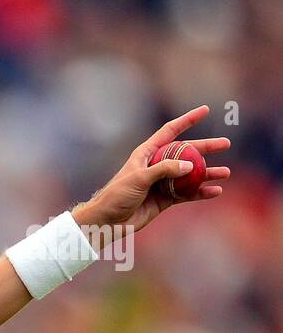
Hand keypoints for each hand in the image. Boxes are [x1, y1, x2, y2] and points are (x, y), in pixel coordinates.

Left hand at [72, 105, 230, 233]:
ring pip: (190, 175)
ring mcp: (162, 183)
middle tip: (226, 144)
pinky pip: (187, 194)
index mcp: (146, 154)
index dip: (187, 120)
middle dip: (206, 147)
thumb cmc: (116, 196)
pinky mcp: (165, 199)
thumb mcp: (138, 178)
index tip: (205, 110)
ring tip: (225, 173)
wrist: (107, 222)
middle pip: (186, 153)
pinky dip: (201, 192)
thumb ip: (163, 169)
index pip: (170, 132)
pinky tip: (215, 191)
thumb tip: (190, 166)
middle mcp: (156, 166)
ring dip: (208, 173)